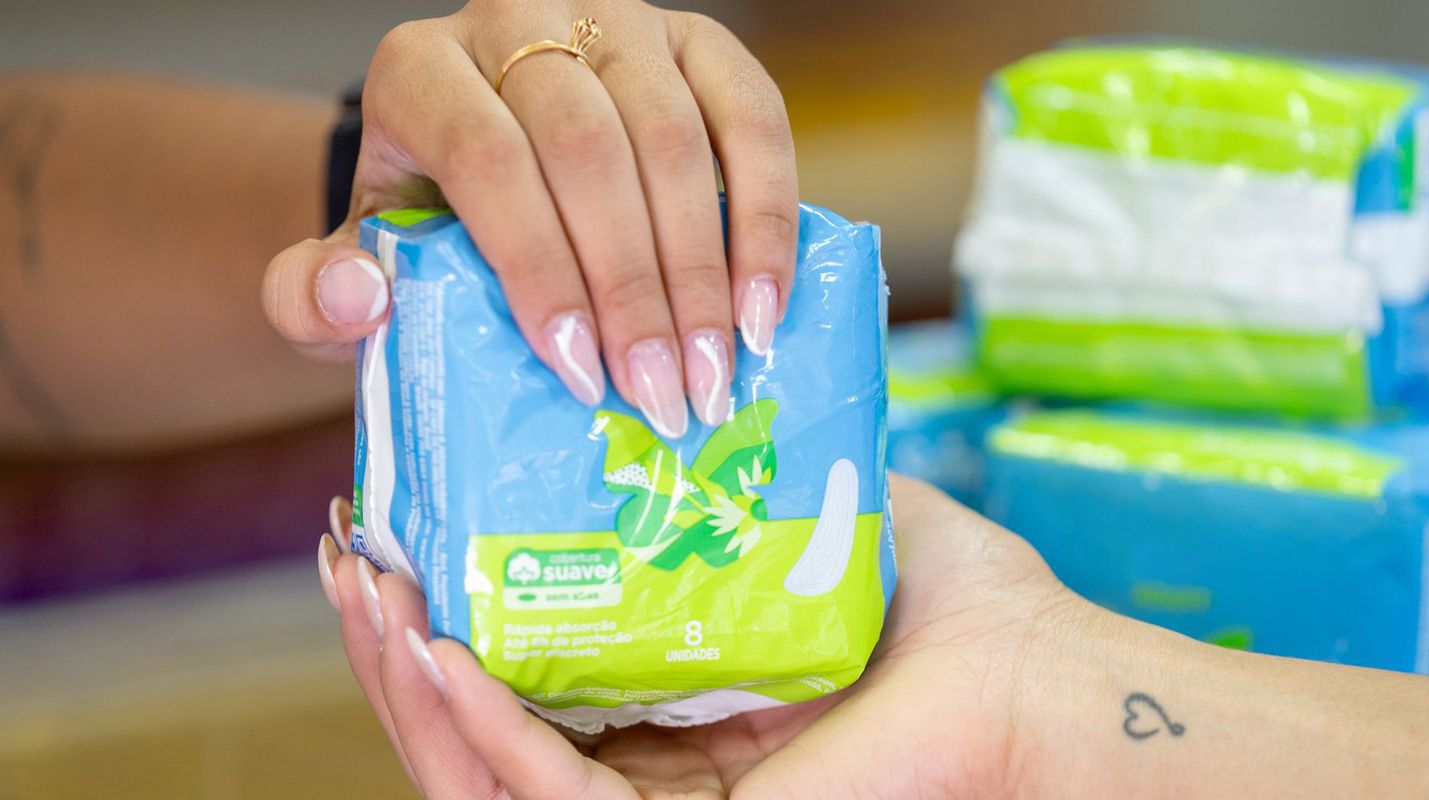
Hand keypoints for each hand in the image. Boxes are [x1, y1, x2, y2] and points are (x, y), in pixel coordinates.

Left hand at [265, 0, 797, 437]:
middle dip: (634, 287)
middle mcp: (519, 24)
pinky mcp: (699, 44)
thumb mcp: (356, 266)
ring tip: (717, 372)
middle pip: (590, 149)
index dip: (540, 267)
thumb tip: (356, 299)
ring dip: (706, 268)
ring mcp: (620, 23)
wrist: (488, 167)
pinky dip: (768, 217)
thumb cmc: (427, 229)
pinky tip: (766, 307)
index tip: (578, 372)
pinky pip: (752, 117)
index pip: (489, 158)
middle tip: (664, 398)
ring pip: (675, 136)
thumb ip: (313, 296)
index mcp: (422, 71)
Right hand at [315, 475, 1085, 797]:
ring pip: (486, 775)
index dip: (446, 617)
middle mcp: (659, 775)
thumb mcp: (822, 525)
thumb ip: (749, 481)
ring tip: (365, 591)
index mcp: (680, 717)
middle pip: (483, 731)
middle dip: (397, 650)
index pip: (528, 683)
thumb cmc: (959, 613)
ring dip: (408, 686)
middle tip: (350, 558)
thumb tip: (682, 387)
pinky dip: (475, 728)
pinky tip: (432, 648)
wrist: (1036, 679)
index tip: (394, 529)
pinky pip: (543, 796)